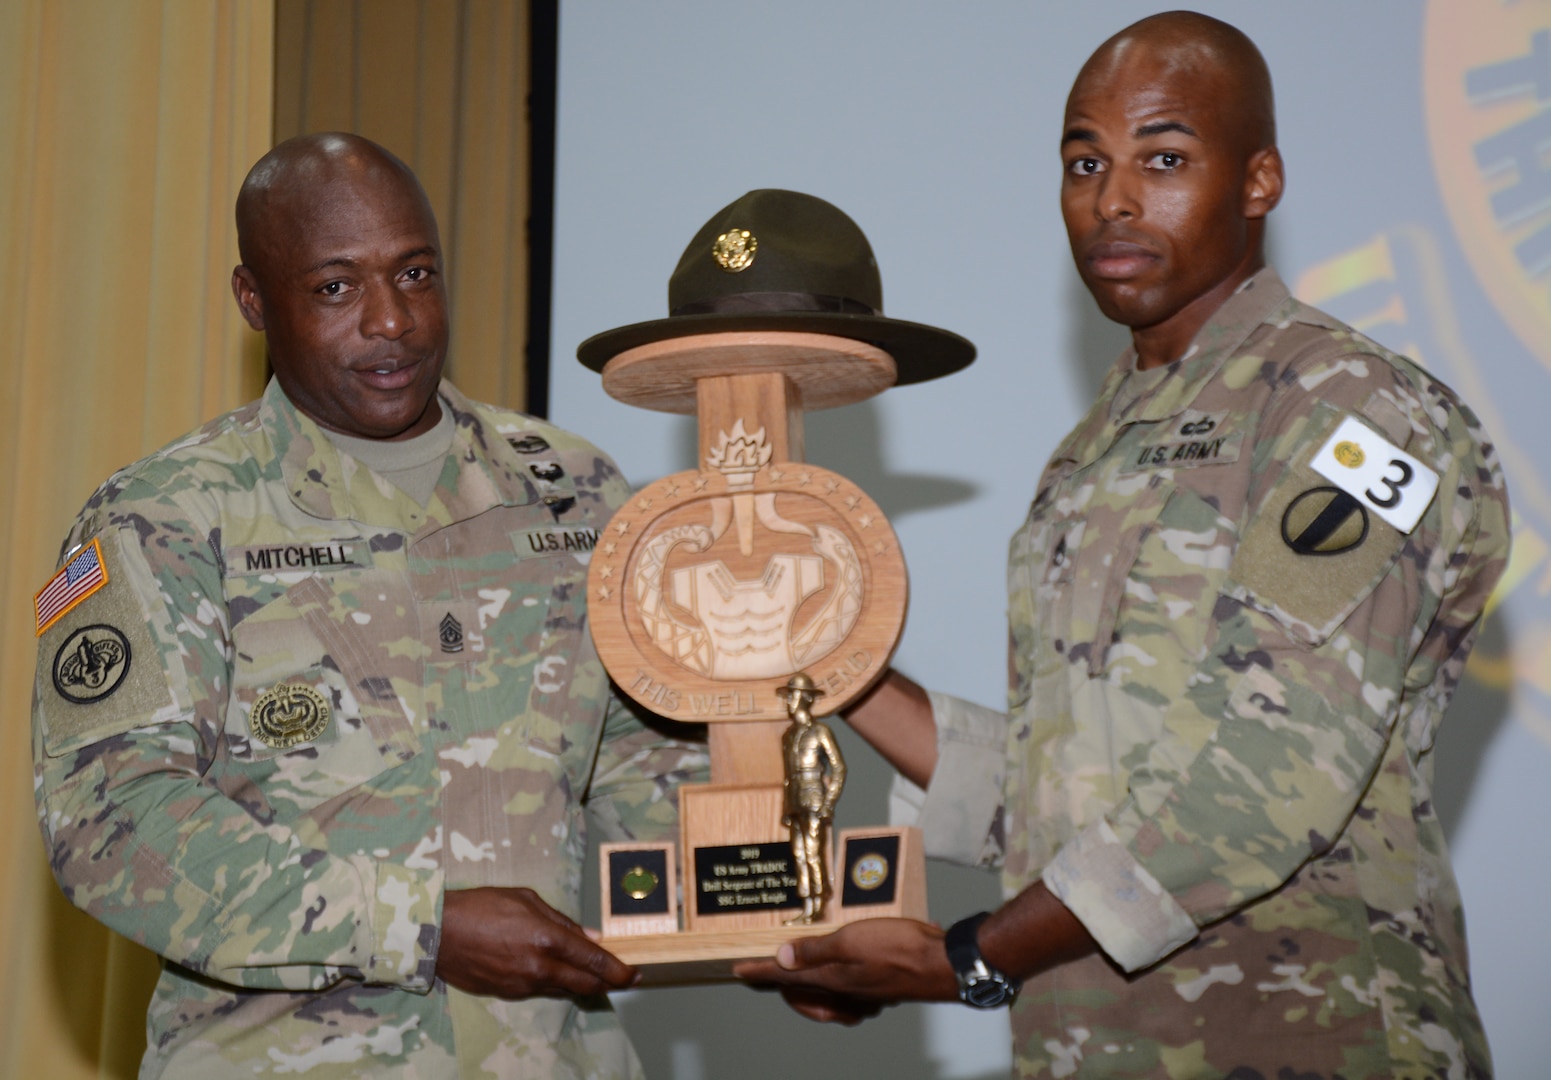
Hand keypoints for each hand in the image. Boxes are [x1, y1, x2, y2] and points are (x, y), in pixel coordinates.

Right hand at [436, 887, 638, 999]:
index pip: (594, 961)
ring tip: (592, 973)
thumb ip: (562, 921)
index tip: (634, 973)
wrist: (437, 931)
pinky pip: (540, 991)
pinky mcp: (508, 994)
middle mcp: (539, 967)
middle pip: (585, 984)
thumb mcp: (527, 900)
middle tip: (622, 977)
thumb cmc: (482, 906)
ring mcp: (523, 985)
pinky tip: (555, 972)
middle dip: (608, 982)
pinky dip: (554, 983)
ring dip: (581, 983)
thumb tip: (591, 937)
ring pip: (564, 990)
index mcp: (547, 939)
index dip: (619, 970)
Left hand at [733, 918, 957, 1016]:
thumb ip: (815, 949)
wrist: (943, 964)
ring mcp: (865, 995)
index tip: (738, 971)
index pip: (786, 978)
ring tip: (795, 972)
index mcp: (832, 981)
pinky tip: (841, 971)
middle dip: (779, 984)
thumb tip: (782, 958)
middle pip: (802, 993)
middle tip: (761, 972)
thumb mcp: (850, 940)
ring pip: (825, 997)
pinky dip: (835, 985)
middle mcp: (846, 994)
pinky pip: (848, 994)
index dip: (760, 973)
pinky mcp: (880, 989)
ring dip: (806, 987)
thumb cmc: (900, 949)